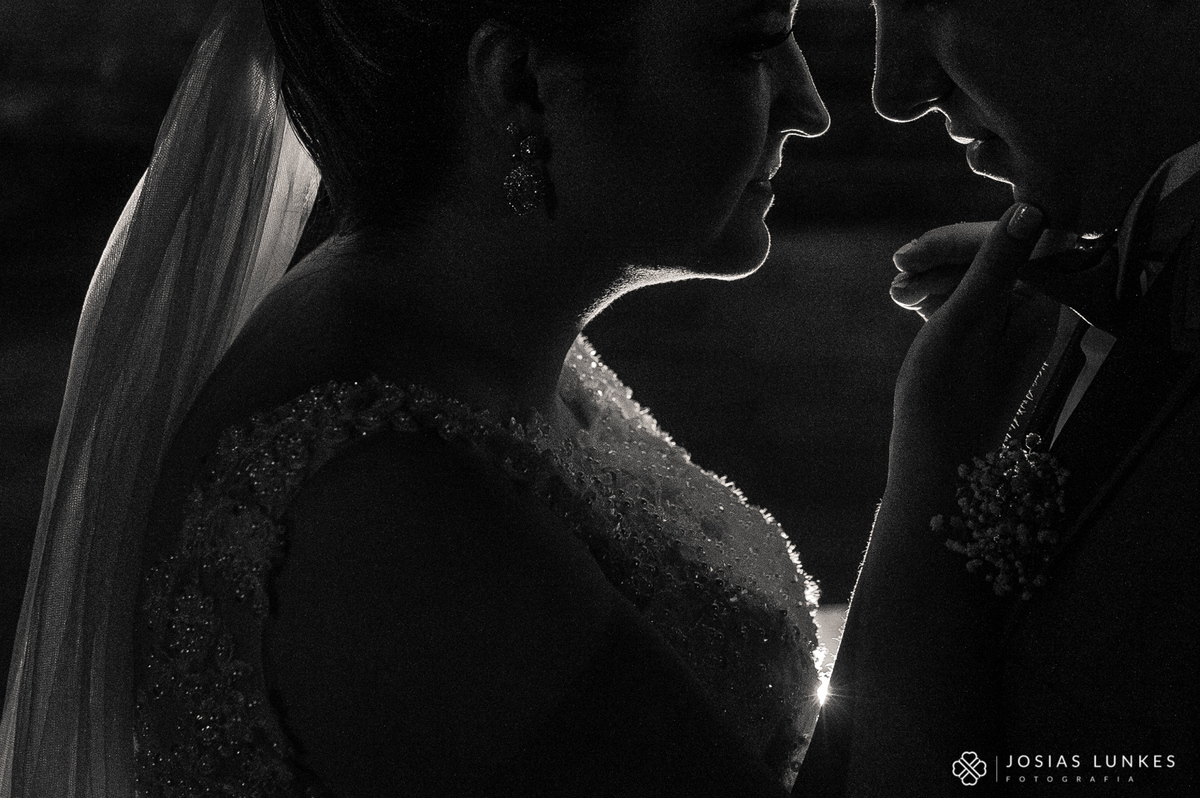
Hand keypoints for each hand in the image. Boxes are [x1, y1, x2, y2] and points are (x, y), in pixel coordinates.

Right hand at [891, 203, 1058, 468]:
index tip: (907, 256)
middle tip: (897, 278)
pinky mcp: (986, 339)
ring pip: (969, 276)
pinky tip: (908, 305)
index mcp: (1041, 305)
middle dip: (939, 263)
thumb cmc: (947, 394)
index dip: (955, 242)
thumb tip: (1034, 206)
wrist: (934, 461)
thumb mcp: (967, 320)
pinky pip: (962, 298)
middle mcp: (1034, 311)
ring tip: (897, 297)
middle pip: (987, 256)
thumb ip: (997, 262)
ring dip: (930, 278)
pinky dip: (934, 296)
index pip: (1007, 242)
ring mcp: (1009, 325)